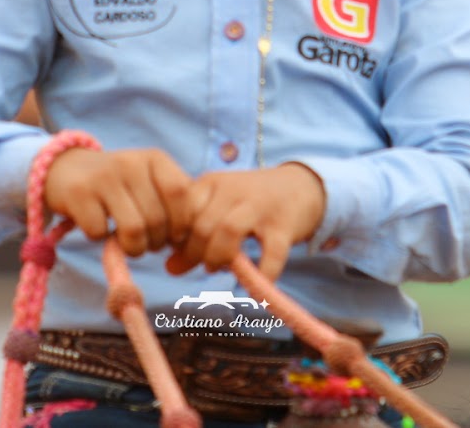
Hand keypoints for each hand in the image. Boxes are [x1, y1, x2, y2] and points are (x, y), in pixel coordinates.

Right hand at [42, 147, 192, 256]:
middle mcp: (130, 162)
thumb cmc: (118, 185)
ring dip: (134, 247)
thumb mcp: (147, 182)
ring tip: (129, 243)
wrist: (65, 169)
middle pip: (157, 218)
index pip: (181, 193)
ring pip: (133, 230)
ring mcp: (103, 177)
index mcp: (154, 159)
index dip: (182, 222)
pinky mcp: (78, 194)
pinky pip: (100, 232)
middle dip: (156, 242)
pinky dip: (101, 238)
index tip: (174, 236)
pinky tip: (98, 226)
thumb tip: (188, 239)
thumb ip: (170, 203)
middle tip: (146, 243)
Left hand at [166, 162, 325, 279]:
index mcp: (212, 183)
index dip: (175, 236)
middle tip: (202, 263)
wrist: (300, 186)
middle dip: (195, 253)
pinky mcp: (284, 225)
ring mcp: (260, 207)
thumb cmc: (250, 202)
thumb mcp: (219, 209)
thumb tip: (169, 268)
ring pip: (229, 231)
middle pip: (203, 225)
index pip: (182, 210)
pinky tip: (255, 287)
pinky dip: (261, 273)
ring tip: (217, 268)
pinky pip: (270, 253)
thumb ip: (193, 237)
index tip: (180, 249)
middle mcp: (234, 190)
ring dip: (218, 258)